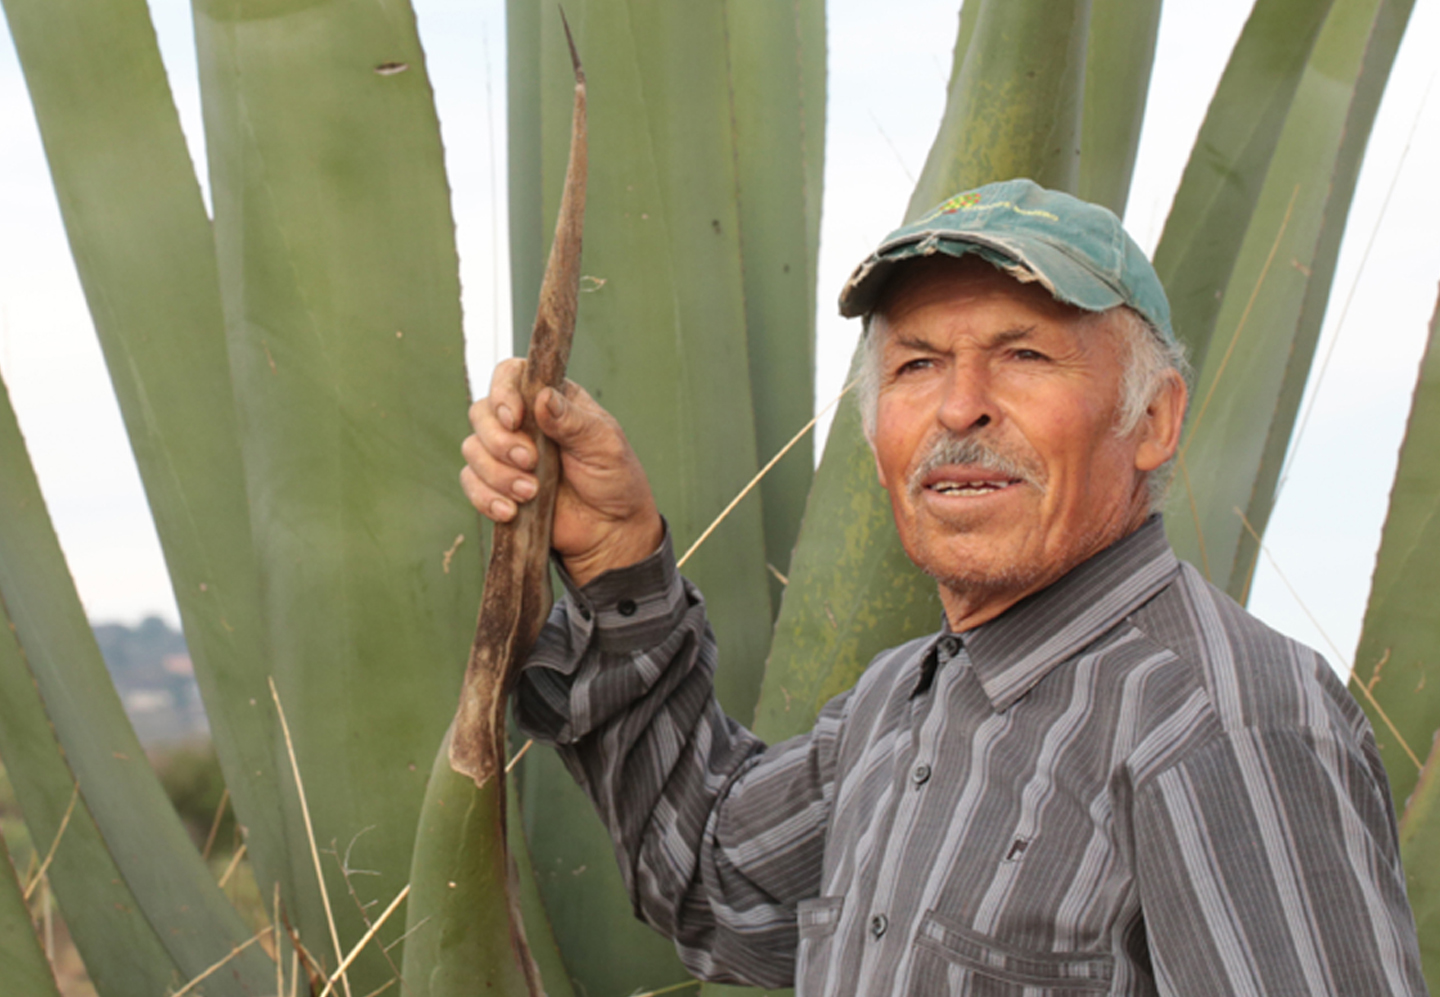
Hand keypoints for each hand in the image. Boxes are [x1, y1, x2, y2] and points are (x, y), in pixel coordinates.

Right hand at [461, 359, 663, 585]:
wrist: (610, 530)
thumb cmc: (614, 479)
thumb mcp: (604, 445)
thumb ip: (573, 421)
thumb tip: (543, 397)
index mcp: (551, 401)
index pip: (510, 376)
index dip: (503, 392)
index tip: (514, 419)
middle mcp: (524, 423)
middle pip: (482, 413)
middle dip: (500, 441)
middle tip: (530, 461)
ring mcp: (507, 455)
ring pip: (473, 450)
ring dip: (497, 474)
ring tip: (531, 492)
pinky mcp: (498, 486)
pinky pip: (472, 483)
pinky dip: (486, 498)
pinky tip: (511, 511)